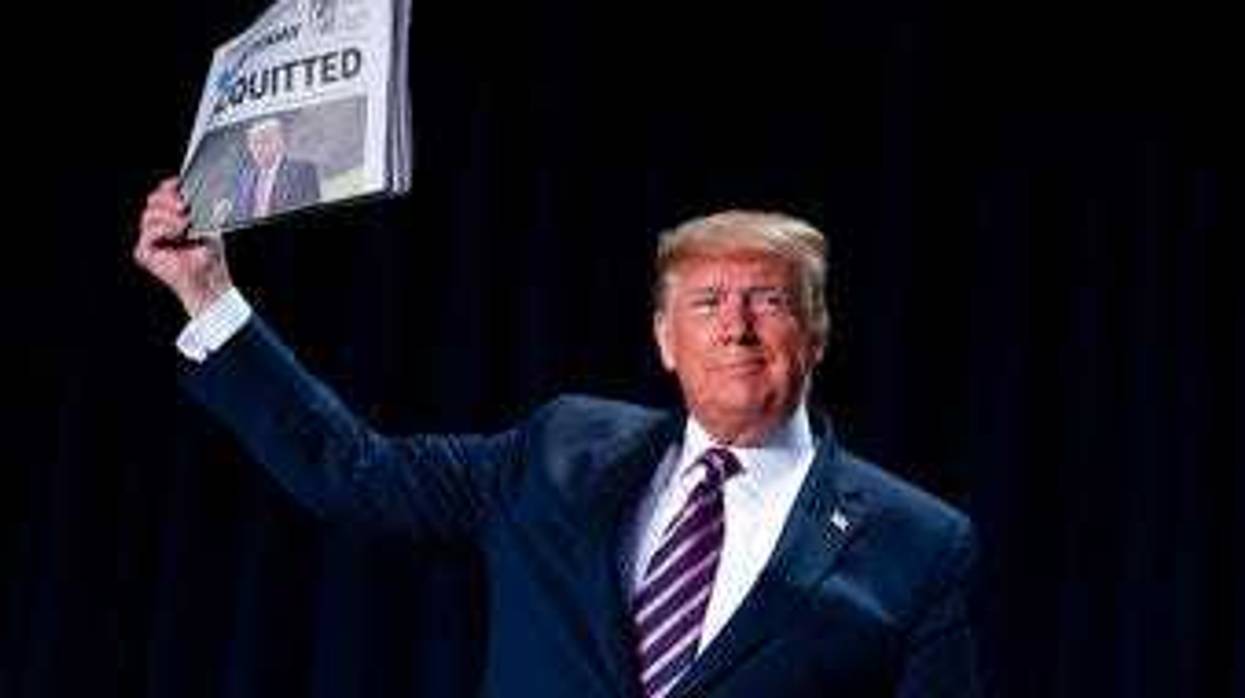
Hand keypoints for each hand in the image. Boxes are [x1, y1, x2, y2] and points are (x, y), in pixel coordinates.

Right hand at [134, 177, 233, 316]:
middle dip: (166, 198)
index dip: (168, 187)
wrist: (210, 280)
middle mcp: (159, 227)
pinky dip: (163, 229)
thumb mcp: (208, 225)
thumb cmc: (210, 256)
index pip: (162, 195)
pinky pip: (148, 234)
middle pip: (152, 201)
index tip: (179, 184)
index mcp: (172, 217)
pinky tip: (176, 232)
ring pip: (149, 215)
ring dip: (168, 216)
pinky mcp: (145, 253)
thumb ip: (200, 209)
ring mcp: (150, 240)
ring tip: (184, 222)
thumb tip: (199, 194)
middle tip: (183, 205)